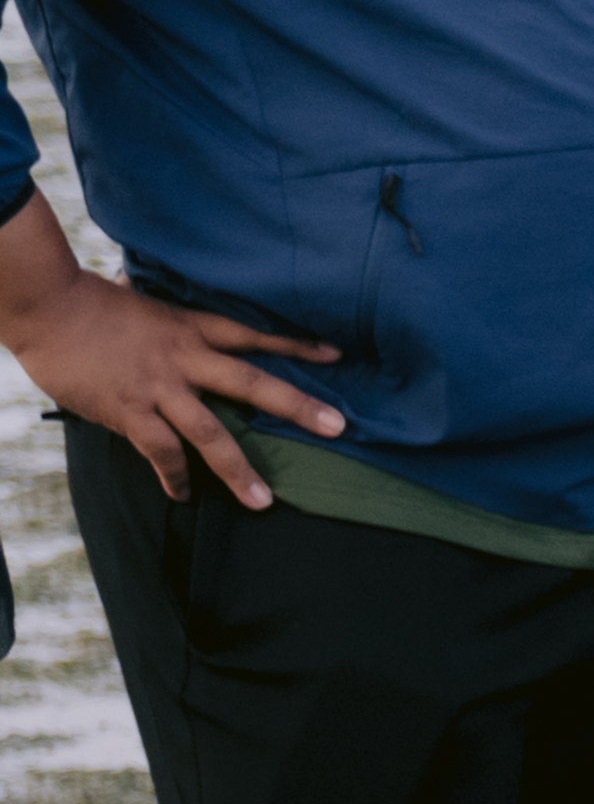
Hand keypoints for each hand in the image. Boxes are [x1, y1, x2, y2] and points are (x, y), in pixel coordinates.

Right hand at [0, 208, 333, 507]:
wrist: (45, 306)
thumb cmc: (88, 303)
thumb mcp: (141, 302)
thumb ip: (166, 320)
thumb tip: (170, 310)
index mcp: (190, 328)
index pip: (253, 334)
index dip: (294, 343)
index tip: (335, 354)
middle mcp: (184, 358)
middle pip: (253, 383)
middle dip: (298, 407)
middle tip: (338, 428)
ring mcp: (159, 387)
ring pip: (211, 433)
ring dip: (238, 470)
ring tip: (262, 501)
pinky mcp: (128, 410)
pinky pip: (161, 452)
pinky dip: (174, 476)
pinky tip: (183, 495)